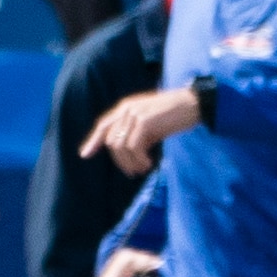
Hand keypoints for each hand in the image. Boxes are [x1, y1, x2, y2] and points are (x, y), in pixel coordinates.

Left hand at [82, 86, 204, 175]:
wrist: (192, 105)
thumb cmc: (173, 116)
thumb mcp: (150, 126)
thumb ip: (136, 136)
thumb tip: (126, 157)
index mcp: (125, 108)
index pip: (103, 125)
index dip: (93, 140)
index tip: (84, 155)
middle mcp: (126, 109)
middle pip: (111, 141)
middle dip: (120, 161)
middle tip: (133, 172)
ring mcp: (135, 114)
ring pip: (120, 146)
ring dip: (131, 162)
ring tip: (143, 168)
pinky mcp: (144, 121)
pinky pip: (133, 147)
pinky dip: (139, 159)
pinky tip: (149, 163)